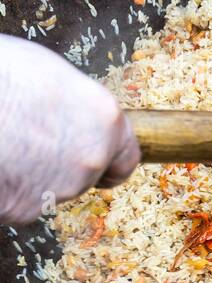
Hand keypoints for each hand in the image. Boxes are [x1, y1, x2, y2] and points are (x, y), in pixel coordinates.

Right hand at [0, 36, 139, 224]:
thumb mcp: (48, 74)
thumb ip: (74, 104)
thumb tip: (75, 116)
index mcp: (104, 119)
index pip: (127, 157)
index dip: (111, 163)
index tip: (104, 167)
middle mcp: (91, 157)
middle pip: (85, 174)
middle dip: (62, 164)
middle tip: (28, 143)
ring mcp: (60, 187)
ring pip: (51, 189)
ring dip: (32, 176)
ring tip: (3, 144)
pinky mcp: (24, 208)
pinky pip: (19, 201)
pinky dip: (7, 188)